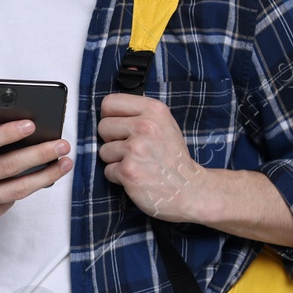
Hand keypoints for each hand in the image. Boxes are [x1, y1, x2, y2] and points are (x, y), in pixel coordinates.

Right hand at [0, 115, 71, 229]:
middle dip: (39, 154)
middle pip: (6, 167)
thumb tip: (17, 119)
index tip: (32, 125)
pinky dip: (27, 189)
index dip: (8, 133)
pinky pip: (10, 203)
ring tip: (64, 163)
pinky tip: (41, 178)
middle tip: (62, 145)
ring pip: (16, 190)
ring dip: (45, 176)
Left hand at [96, 93, 203, 222]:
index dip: (110, 116)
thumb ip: (138, 115)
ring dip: (116, 161)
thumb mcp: (164, 124)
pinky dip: (119, 177)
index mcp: (154, 110)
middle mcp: (145, 126)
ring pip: (103, 151)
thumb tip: (106, 113)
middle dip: (112, 140)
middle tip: (134, 150)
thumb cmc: (172, 158)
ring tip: (138, 164)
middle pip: (103, 127)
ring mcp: (135, 149)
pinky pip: (107, 170)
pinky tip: (137, 176)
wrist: (189, 189)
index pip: (109, 103)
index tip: (120, 127)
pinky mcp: (128, 171)